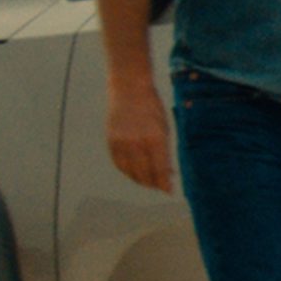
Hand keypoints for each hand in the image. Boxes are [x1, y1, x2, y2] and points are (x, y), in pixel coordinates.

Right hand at [106, 80, 176, 194]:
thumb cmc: (152, 108)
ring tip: (149, 181)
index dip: (164, 183)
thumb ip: (165, 151)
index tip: (169, 191)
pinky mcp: (111, 141)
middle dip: (154, 183)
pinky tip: (135, 171)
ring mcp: (122, 142)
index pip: (160, 169)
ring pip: (130, 171)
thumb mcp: (164, 128)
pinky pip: (119, 164)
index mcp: (155, 138)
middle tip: (160, 186)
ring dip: (140, 179)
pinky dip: (127, 171)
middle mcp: (137, 142)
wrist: (129, 88)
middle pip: (145, 173)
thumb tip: (168, 173)